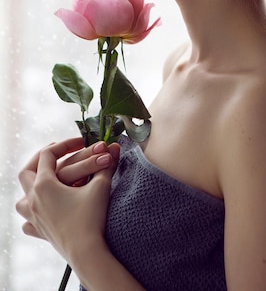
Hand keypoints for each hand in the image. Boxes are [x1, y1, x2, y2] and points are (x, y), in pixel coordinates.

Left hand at [16, 138, 119, 261]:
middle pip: (27, 171)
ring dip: (31, 187)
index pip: (47, 154)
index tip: (81, 142)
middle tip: (58, 154)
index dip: (65, 144)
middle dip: (41, 159)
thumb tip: (116, 148)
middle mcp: (33, 199)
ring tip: (46, 183)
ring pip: (21, 198)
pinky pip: (27, 222)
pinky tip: (43, 212)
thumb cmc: (91, 218)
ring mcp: (34, 217)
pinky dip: (32, 214)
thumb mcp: (100, 186)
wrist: (86, 252)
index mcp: (44, 185)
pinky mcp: (40, 232)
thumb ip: (107, 165)